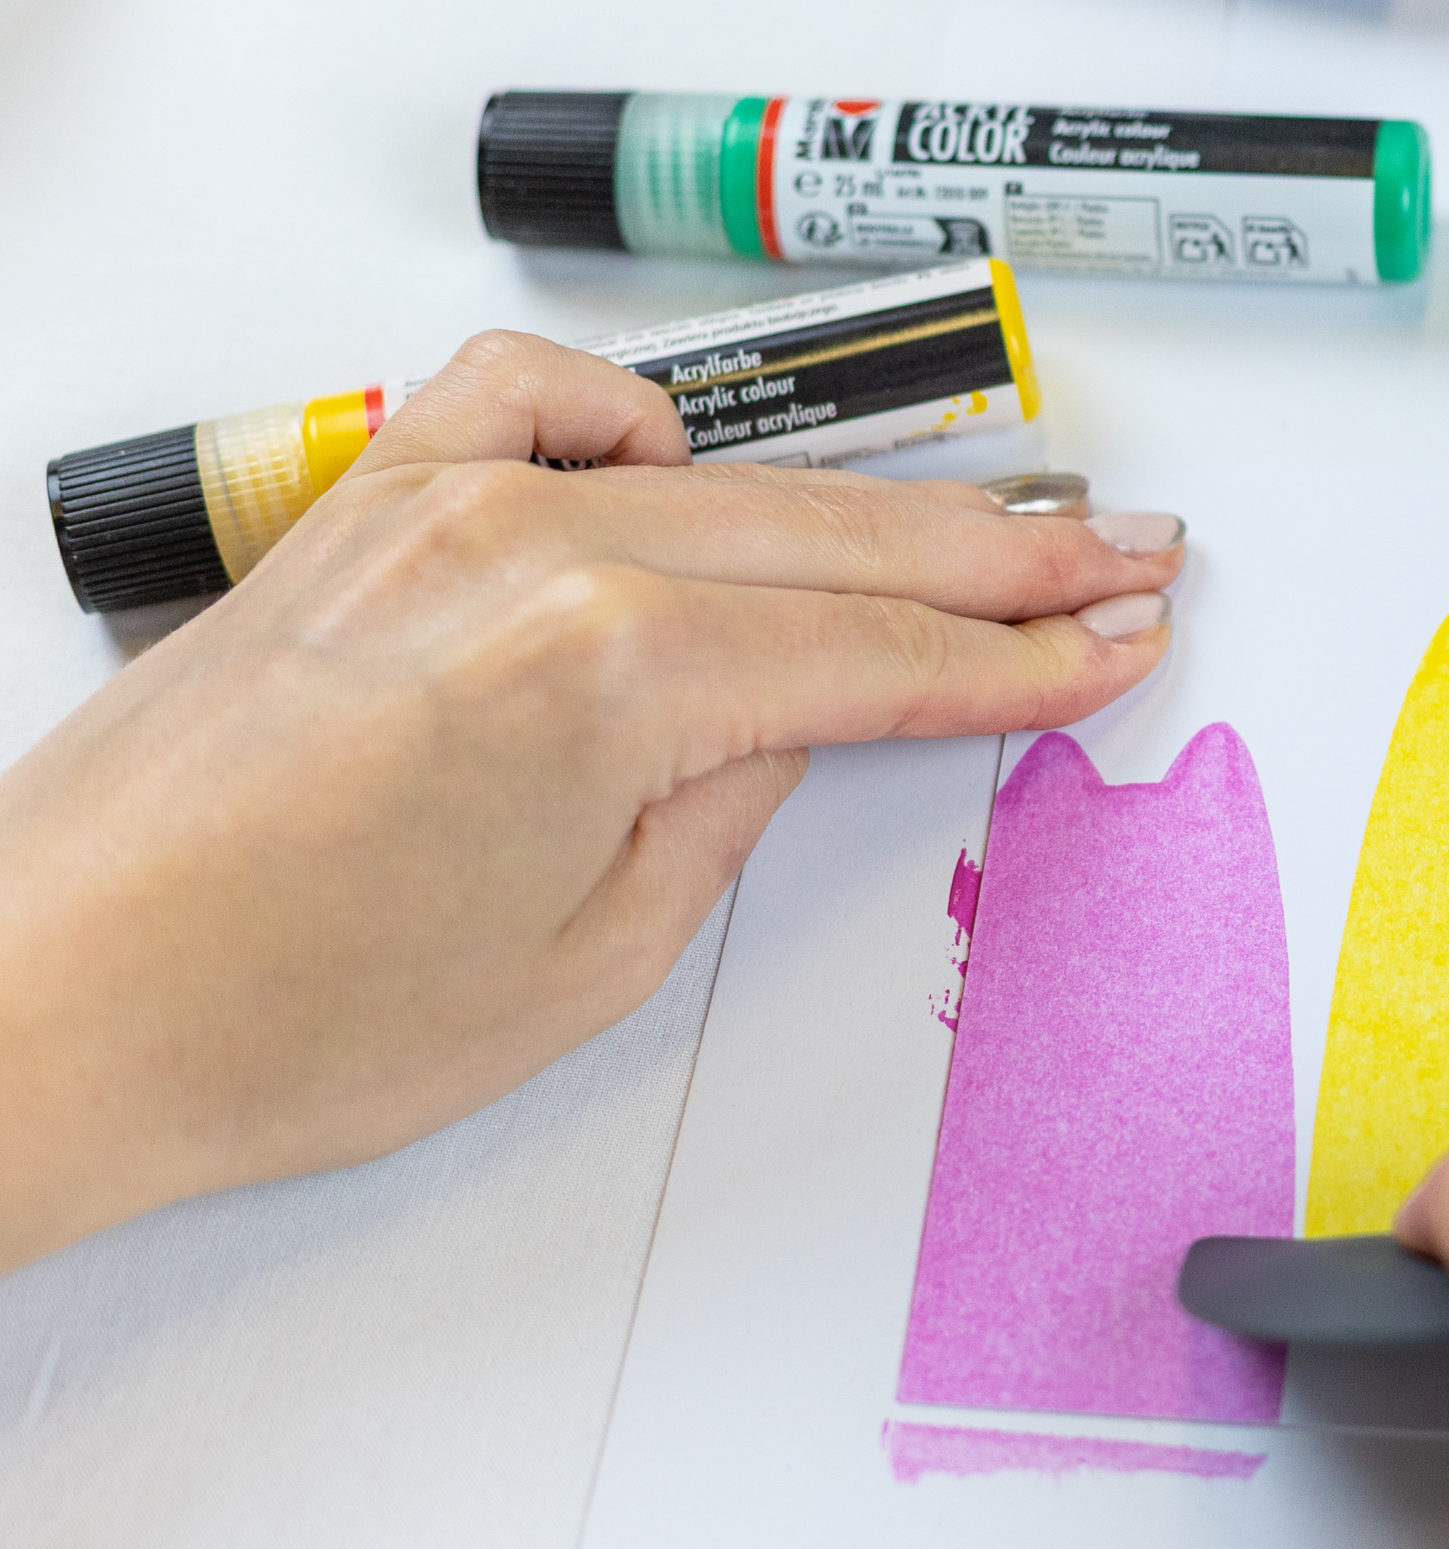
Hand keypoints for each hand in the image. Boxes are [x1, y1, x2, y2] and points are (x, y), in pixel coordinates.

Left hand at [0, 331, 1181, 1269]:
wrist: (52, 1003)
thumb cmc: (279, 1017)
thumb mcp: (589, 959)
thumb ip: (725, 806)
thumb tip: (793, 721)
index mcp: (608, 673)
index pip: (883, 655)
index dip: (1025, 656)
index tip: (1117, 640)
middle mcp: (529, 552)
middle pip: (836, 543)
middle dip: (1002, 559)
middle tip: (1117, 553)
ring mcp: (439, 507)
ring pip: (720, 477)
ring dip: (867, 505)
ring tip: (981, 522)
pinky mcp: (367, 508)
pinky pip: (531, 406)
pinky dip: (632, 420)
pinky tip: (691, 464)